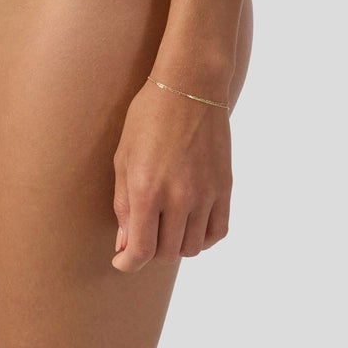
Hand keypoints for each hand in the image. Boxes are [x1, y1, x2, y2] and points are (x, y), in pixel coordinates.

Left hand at [111, 76, 232, 271]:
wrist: (190, 85)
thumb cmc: (149, 115)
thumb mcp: (123, 156)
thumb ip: (123, 203)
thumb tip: (125, 243)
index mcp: (148, 189)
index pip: (141, 250)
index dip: (128, 263)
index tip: (122, 261)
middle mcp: (179, 197)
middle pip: (166, 252)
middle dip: (149, 251)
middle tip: (142, 235)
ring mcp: (206, 194)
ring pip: (192, 248)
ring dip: (176, 245)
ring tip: (166, 226)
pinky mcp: (225, 188)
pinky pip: (218, 232)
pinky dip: (203, 237)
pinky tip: (191, 225)